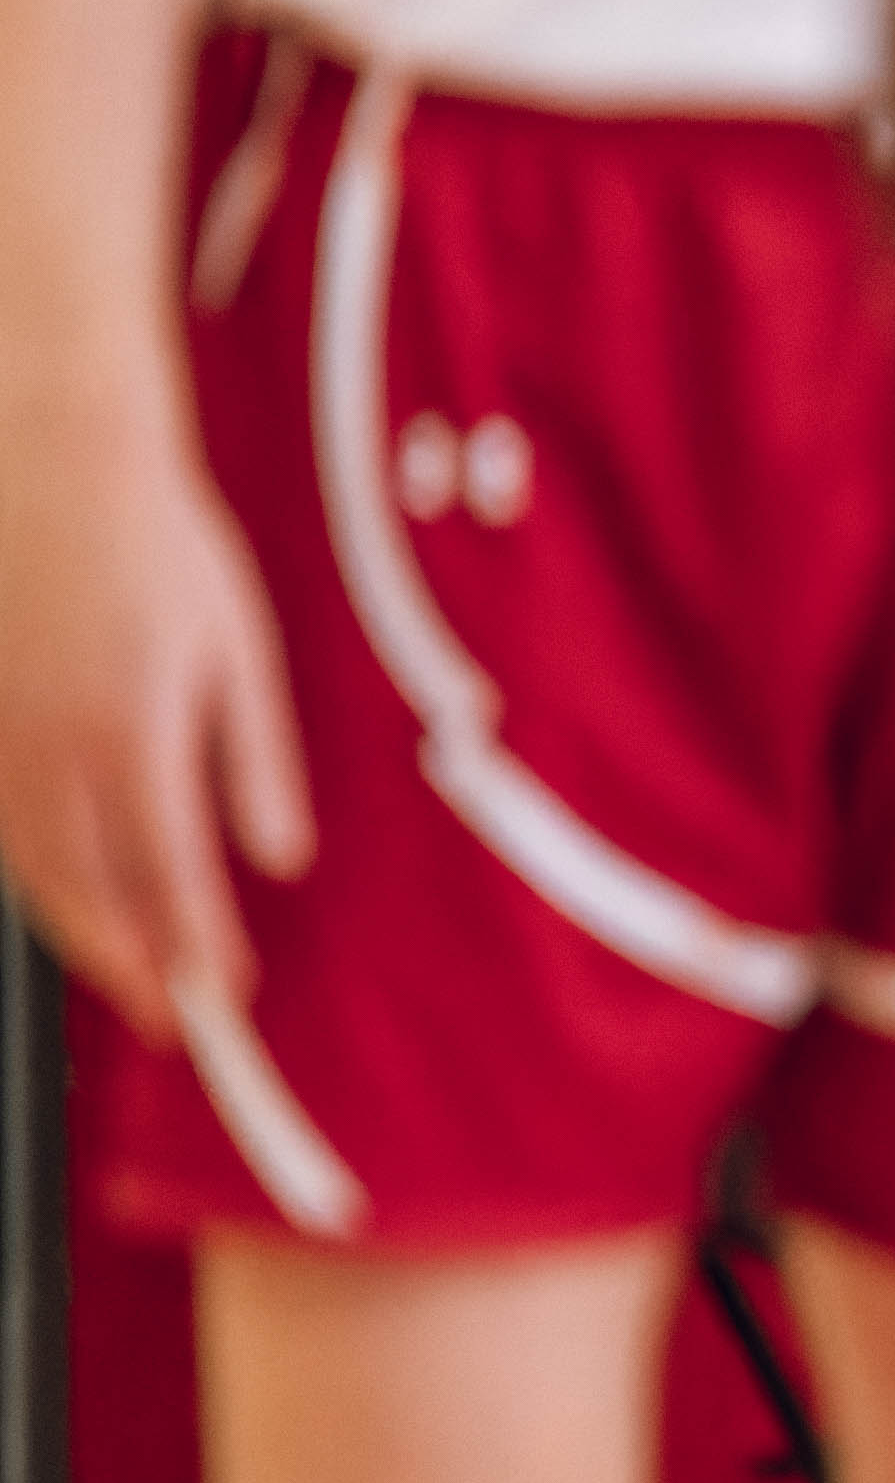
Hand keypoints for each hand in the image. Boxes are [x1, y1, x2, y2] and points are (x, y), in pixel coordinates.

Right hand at [0, 403, 311, 1037]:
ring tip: (127, 971)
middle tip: (171, 1020)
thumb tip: (278, 857)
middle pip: (83, 889)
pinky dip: (33, 871)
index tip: (223, 997)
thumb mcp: (237, 649)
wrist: (53, 462)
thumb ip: (255, 761)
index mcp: (130, 729)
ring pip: (27, 863)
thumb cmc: (160, 548)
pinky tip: (67, 894)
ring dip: (76, 928)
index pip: (166, 873)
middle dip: (127, 963)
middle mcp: (48, 745)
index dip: (193, 946)